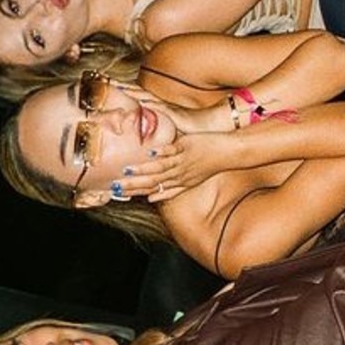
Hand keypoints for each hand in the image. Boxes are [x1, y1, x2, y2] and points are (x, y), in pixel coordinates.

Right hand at [117, 129, 237, 202]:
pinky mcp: (188, 147)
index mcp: (177, 183)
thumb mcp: (189, 182)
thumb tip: (151, 198)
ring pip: (161, 168)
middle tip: (115, 186)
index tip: (116, 193)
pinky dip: (162, 152)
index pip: (151, 190)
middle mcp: (178, 175)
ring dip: (144, 169)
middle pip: (153, 182)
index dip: (134, 192)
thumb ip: (170, 189)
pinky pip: (173, 150)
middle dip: (133, 184)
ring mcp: (182, 161)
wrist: (229, 153)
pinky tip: (151, 152)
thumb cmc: (208, 165)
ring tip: (127, 169)